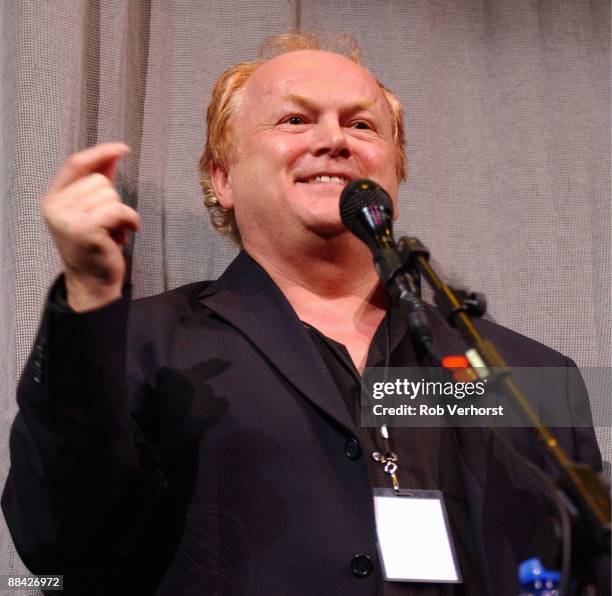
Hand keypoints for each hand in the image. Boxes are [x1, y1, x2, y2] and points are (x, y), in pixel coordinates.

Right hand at [42, 143, 139, 311]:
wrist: (92, 282)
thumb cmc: (95, 246)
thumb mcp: (93, 210)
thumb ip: (100, 181)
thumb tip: (114, 153)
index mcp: (53, 198)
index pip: (76, 164)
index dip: (100, 153)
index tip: (122, 148)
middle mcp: (55, 206)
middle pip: (99, 181)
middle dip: (114, 201)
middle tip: (109, 225)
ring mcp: (68, 218)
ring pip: (111, 196)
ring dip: (122, 215)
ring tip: (113, 233)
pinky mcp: (85, 230)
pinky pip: (119, 211)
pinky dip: (130, 221)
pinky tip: (127, 234)